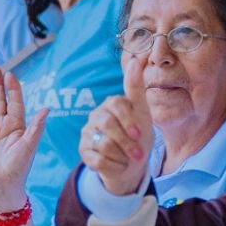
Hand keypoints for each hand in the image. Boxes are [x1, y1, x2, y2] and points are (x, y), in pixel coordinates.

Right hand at [0, 67, 47, 212]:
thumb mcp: (29, 146)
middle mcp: (3, 122)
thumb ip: (36, 126)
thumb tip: (47, 108)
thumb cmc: (18, 167)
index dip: (13, 88)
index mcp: (17, 124)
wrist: (0, 185)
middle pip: (0, 99)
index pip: (15, 101)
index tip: (10, 75)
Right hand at [78, 56, 153, 195]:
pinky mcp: (83, 151)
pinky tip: (119, 164)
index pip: (116, 105)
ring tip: (128, 158)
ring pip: (103, 145)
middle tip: (139, 155)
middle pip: (108, 125)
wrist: (131, 164)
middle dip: (127, 143)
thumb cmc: (138, 135)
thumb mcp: (142, 113)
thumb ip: (136, 87)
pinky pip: (98, 160)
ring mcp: (87, 133)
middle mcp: (96, 115)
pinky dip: (114, 166)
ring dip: (122, 156)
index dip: (128, 121)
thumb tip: (135, 59)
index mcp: (111, 103)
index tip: (139, 134)